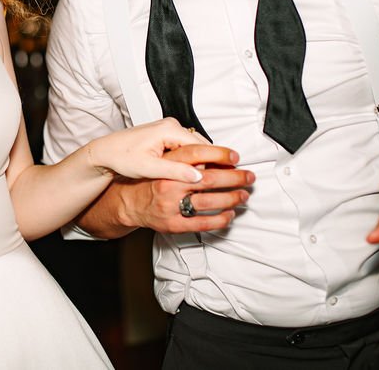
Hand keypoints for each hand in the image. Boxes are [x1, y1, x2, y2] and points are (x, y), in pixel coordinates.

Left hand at [87, 118, 207, 181]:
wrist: (105, 152)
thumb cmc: (120, 156)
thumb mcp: (148, 168)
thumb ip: (174, 171)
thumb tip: (197, 176)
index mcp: (168, 129)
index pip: (201, 146)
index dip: (214, 161)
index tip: (226, 173)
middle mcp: (170, 125)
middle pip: (201, 145)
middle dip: (210, 162)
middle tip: (219, 180)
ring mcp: (168, 129)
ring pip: (194, 146)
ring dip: (201, 161)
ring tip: (208, 179)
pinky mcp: (166, 135)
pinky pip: (186, 146)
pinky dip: (192, 158)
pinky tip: (192, 172)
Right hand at [116, 143, 253, 233]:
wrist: (130, 202)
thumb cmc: (151, 181)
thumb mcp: (165, 163)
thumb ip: (188, 160)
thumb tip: (217, 159)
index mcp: (167, 166)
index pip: (197, 155)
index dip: (219, 155)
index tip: (235, 157)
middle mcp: (169, 184)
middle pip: (208, 179)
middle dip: (233, 178)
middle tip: (247, 177)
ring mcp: (170, 206)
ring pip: (208, 202)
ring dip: (230, 199)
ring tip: (242, 196)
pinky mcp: (173, 224)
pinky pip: (201, 223)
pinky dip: (219, 219)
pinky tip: (229, 215)